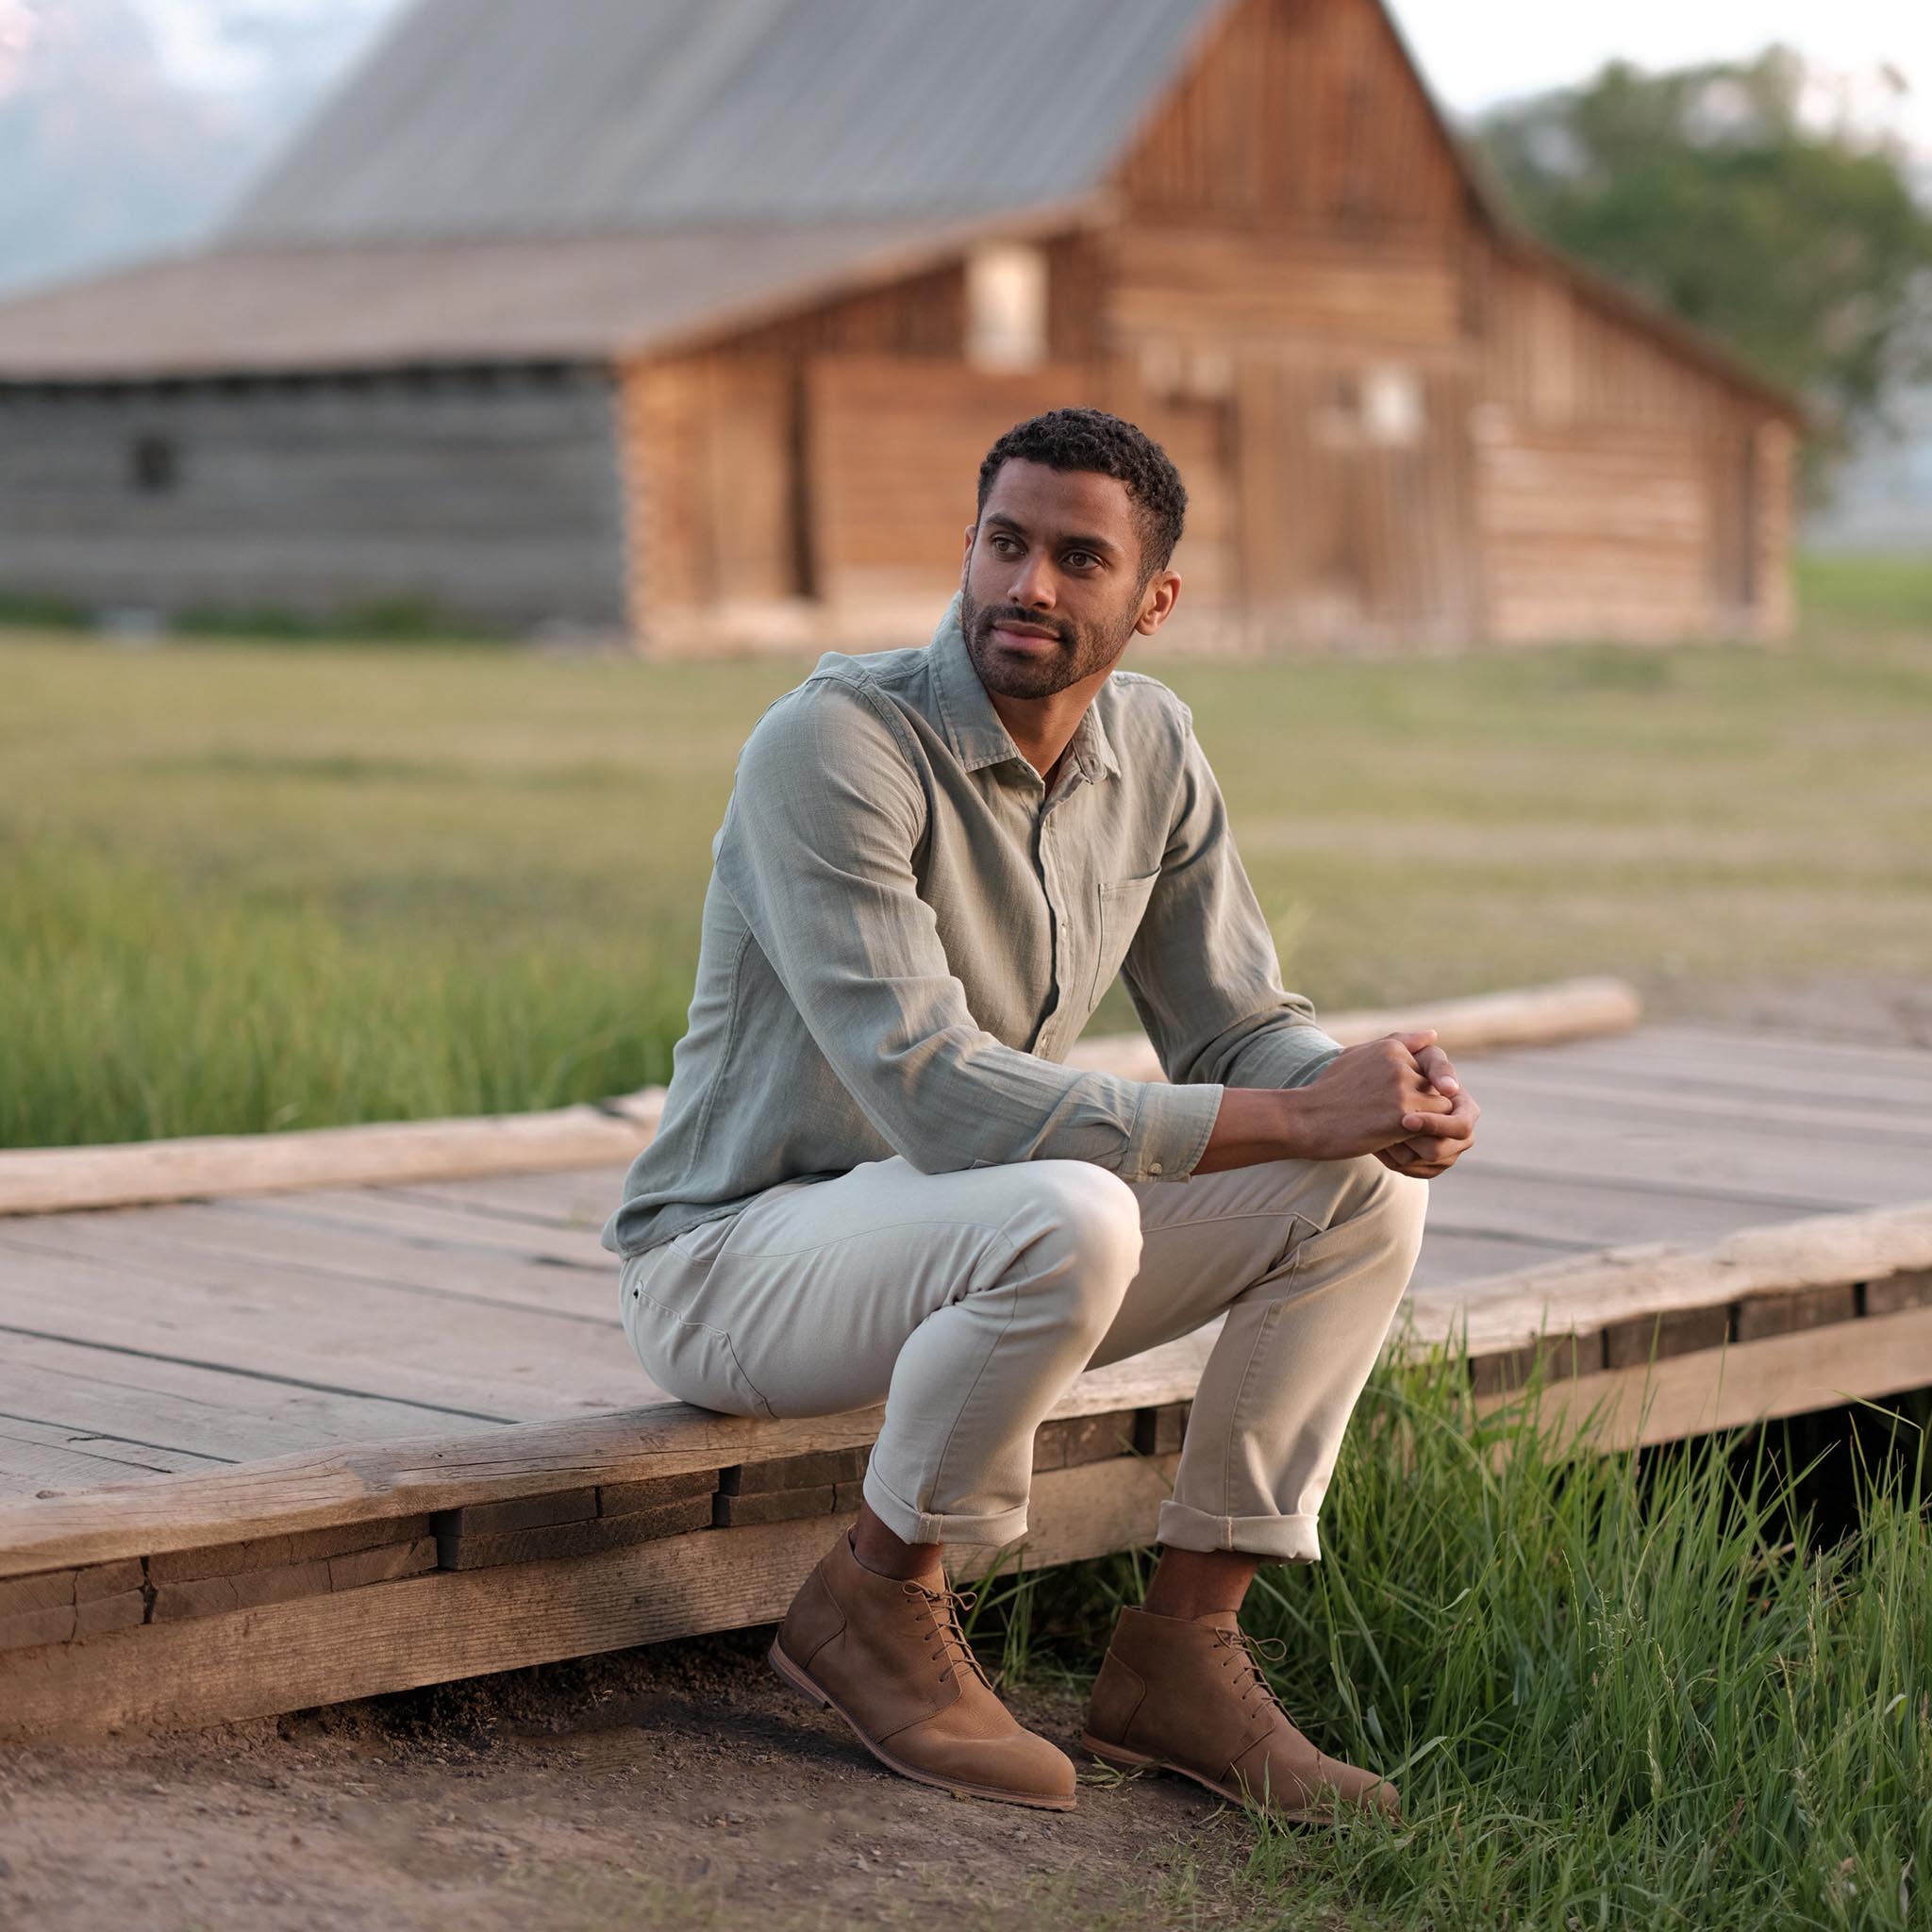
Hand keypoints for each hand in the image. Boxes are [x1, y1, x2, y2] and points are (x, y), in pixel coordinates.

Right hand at [1282, 1029, 1464, 1162]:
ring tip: (1392, 1128)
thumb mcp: (1358, 1055)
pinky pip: (1432, 1129)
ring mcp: (1403, 1089)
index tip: (1383, 1101)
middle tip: (1388, 1117)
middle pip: (1436, 1089)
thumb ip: (1399, 1043)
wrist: (1305, 1119)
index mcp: (1392, 1047)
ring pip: (1440, 1109)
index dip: (1411, 1092)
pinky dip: (1419, 1137)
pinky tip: (1392, 1138)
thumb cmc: (1329, 1091)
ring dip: (1424, 1123)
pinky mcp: (1403, 1116)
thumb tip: (1434, 1035)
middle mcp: (1401, 1064)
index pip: (1427, 1070)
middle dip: (1421, 1106)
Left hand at [1374, 1031, 1478, 1178]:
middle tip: (1384, 1133)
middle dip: (1411, 1142)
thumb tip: (1450, 1088)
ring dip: (1398, 1150)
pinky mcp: (1429, 1165)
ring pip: (1423, 1164)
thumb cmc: (1410, 1066)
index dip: (1434, 1125)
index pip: (1459, 1126)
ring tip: (1376, 1134)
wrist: (1387, 1086)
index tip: (1405, 1120)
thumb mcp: (1422, 1059)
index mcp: (1466, 1111)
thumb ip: (1437, 1066)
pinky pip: (1412, 1172)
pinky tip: (1376, 1143)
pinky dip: (1393, 1160)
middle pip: (1440, 1152)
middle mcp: (1462, 1136)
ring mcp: (1447, 1153)